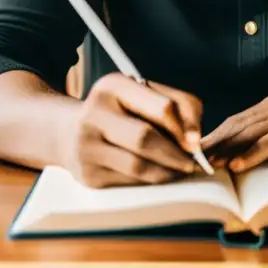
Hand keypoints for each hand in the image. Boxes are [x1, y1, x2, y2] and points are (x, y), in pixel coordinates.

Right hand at [63, 73, 203, 188]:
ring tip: (180, 169)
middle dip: (176, 155)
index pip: (161, 107)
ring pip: (139, 166)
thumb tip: (195, 141)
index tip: (197, 142)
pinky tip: (158, 174)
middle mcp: (94, 113)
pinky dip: (151, 181)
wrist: (70, 132)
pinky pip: (130, 182)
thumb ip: (180, 105)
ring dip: (168, 172)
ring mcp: (86, 146)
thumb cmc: (121, 110)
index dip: (185, 127)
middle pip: (145, 138)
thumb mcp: (146, 94)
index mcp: (112, 86)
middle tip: (193, 163)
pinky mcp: (89, 175)